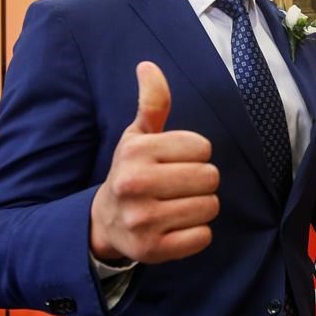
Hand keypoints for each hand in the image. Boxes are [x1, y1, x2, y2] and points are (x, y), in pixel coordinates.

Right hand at [90, 61, 219, 263]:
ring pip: (210, 207)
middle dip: (201, 181)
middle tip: (179, 186)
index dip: (195, 154)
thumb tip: (148, 66)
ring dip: (201, 207)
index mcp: (135, 152)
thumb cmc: (131, 172)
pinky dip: (197, 233)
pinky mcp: (153, 250)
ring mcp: (143, 220)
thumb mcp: (138, 136)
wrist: (105, 223)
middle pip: (209, 177)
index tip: (176, 161)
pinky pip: (202, 237)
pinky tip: (177, 228)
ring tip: (178, 205)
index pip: (202, 147)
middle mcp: (135, 184)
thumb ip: (151, 103)